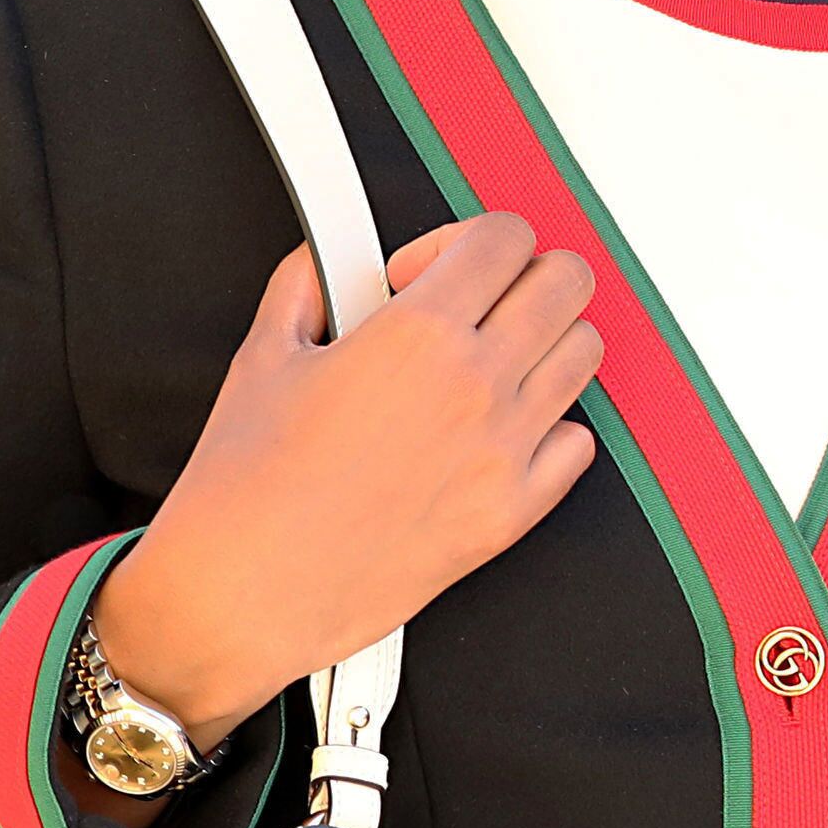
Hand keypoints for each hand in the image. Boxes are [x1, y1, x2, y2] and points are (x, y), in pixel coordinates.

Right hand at [90, 216, 602, 748]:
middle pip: (566, 281)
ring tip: (487, 359)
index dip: (466, 238)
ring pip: (584, 352)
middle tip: (476, 299)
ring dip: (542, 340)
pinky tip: (497, 428)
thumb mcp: (262, 356)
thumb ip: (308, 284)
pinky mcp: (513, 511)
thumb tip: (330, 259)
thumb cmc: (244, 489)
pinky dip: (549, 425)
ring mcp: (504, 449)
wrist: (242, 592)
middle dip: (523, 274)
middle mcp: (476, 386)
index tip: (432, 268)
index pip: (504, 236)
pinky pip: (576, 442)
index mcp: (417, 336)